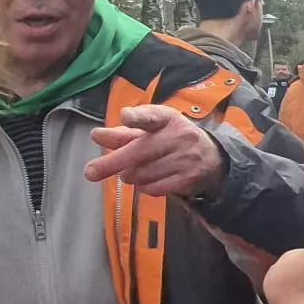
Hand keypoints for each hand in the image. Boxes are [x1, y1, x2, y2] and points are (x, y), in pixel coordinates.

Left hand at [85, 105, 225, 197]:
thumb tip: (96, 136)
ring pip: (143, 173)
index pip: (152, 116)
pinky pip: (154, 188)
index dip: (138, 117)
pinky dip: (144, 187)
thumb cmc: (173, 140)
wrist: (214, 158)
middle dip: (112, 163)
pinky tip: (147, 182)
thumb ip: (123, 134)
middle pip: (139, 152)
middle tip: (90, 172)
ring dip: (130, 176)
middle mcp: (179, 136)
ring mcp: (186, 158)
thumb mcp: (152, 131)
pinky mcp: (189, 179)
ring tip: (133, 172)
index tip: (126, 117)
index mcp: (167, 119)